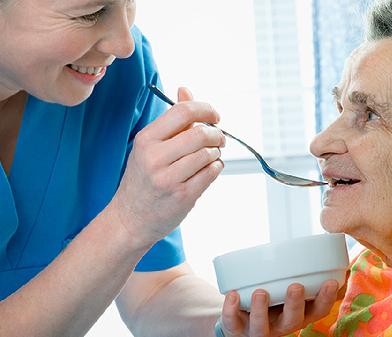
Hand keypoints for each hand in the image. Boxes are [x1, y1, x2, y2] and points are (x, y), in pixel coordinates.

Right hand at [108, 87, 224, 246]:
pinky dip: (216, 168)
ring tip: (210, 156)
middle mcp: (155, 158)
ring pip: (208, 154)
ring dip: (216, 153)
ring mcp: (169, 179)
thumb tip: (185, 90)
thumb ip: (172, 120)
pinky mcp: (183, 196)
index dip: (205, 109)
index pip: (183, 112)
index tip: (214, 115)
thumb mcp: (150, 145)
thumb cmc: (143, 178)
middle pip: (200, 134)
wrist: (130, 219)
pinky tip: (208, 169)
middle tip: (219, 138)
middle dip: (217, 134)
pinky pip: (211, 173)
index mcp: (146, 139)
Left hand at [220, 280, 338, 336]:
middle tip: (295, 286)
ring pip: (261, 327)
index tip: (331, 282)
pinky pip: (232, 323)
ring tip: (260, 292)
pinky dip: (231, 310)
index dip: (326, 299)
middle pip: (292, 322)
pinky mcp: (236, 329)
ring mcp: (258, 330)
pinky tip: (233, 294)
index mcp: (298, 315)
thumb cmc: (272, 301)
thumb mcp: (290, 293)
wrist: (241, 324)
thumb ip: (305, 277)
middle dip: (294, 305)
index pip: (317, 311)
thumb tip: (333, 256)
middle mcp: (281, 325)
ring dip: (261, 310)